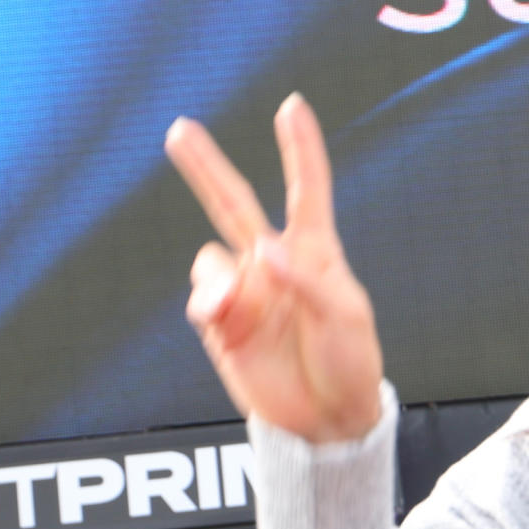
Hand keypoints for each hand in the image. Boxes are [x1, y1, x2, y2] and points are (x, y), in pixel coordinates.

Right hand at [165, 95, 384, 444]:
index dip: (299, 149)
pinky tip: (217, 314)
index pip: (306, 190)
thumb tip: (258, 252)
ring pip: (209, 258)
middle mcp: (273, 265)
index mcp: (314, 253)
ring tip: (228, 304)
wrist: (326, 421)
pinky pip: (201, 297)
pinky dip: (206, 300)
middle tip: (179, 130)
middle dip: (206, 167)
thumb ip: (305, 279)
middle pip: (233, 203)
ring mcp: (244, 293)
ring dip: (215, 275)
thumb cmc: (350, 363)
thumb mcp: (345, 317)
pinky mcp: (222, 325)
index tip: (292, 107)